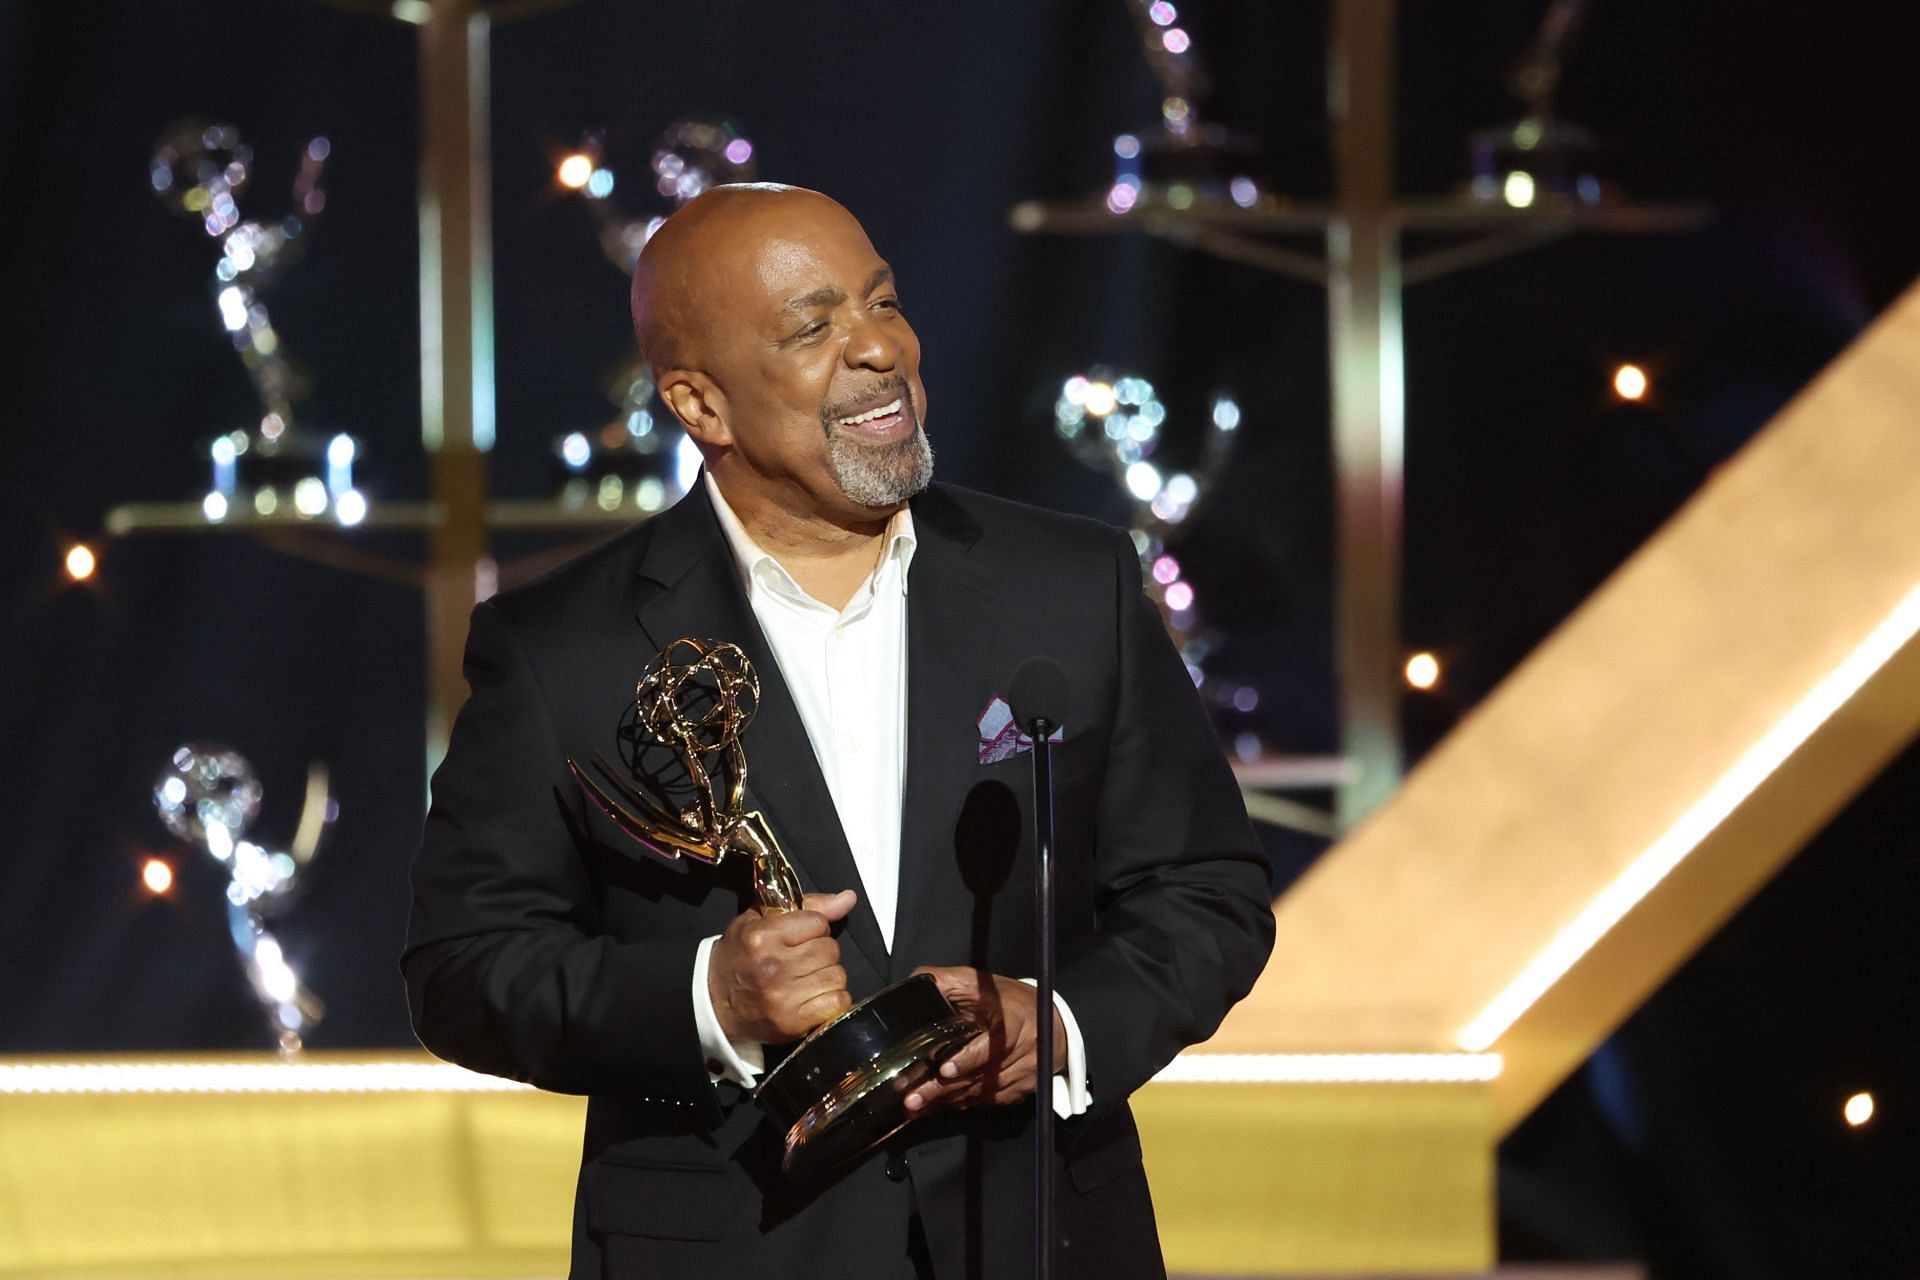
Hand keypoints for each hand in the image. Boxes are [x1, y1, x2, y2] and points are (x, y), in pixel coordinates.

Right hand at [708, 890, 855, 1044]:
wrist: (714, 1004)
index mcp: (762, 937)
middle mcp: (773, 967)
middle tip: (802, 959)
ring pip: (837, 976)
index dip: (813, 927)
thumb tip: (848, 898)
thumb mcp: (760, 920)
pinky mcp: (793, 1023)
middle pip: (830, 949)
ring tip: (806, 978)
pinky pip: (838, 1003)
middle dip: (821, 951)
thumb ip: (808, 905)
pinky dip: (832, 1000)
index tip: (800, 936)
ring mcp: (784, 998)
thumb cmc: (739, 957)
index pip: (819, 922)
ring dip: (827, 976)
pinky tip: (812, 997)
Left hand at [902, 966, 1066, 1114]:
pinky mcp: (1020, 1092)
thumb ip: (947, 981)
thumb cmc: (1010, 1001)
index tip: (945, 1069)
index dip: (968, 1058)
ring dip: (945, 1102)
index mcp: (1014, 1020)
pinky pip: (986, 1103)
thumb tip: (914, 986)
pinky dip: (959, 1105)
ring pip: (980, 1093)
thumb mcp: (980, 983)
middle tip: (912, 1098)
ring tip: (914, 1106)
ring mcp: (1024, 1076)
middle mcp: (1024, 1052)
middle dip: (942, 1089)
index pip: (993, 1044)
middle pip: (980, 1075)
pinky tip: (936, 1107)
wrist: (1053, 1024)